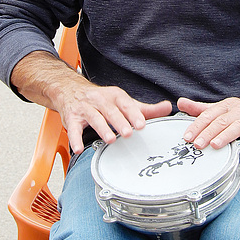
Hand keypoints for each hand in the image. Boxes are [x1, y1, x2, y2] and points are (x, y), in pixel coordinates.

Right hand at [10, 50, 171, 154]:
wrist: (70, 90)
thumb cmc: (102, 100)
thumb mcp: (123, 101)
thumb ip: (146, 108)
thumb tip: (169, 107)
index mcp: (114, 95)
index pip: (125, 103)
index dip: (134, 113)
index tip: (142, 124)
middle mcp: (99, 100)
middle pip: (110, 110)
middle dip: (119, 121)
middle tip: (128, 133)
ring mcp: (85, 108)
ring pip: (93, 117)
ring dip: (101, 128)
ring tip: (110, 140)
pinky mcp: (71, 118)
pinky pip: (73, 129)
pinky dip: (75, 138)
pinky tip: (79, 149)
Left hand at [177, 95, 239, 168]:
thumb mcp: (224, 108)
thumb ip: (202, 108)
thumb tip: (180, 103)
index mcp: (228, 106)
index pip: (209, 114)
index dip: (197, 125)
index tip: (186, 136)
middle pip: (221, 121)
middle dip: (208, 132)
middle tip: (197, 143)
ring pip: (238, 127)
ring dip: (226, 137)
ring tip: (215, 146)